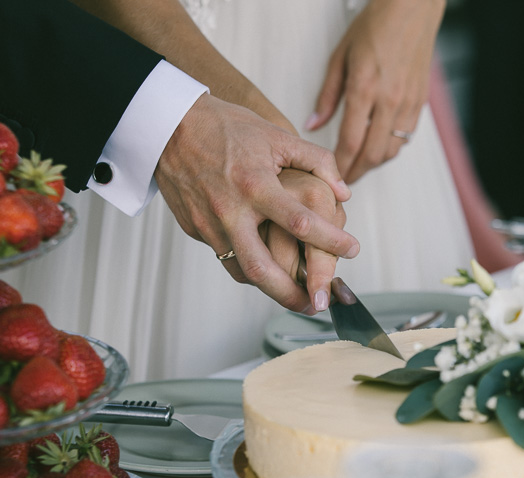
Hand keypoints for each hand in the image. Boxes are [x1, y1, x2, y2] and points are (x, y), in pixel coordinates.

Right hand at [155, 94, 358, 311]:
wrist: (170, 126)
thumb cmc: (226, 127)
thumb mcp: (277, 135)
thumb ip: (317, 162)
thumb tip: (344, 193)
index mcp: (255, 185)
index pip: (301, 223)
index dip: (332, 241)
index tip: (353, 251)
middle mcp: (230, 211)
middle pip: (262, 269)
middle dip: (292, 294)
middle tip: (316, 304)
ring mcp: (208, 224)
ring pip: (240, 272)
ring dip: (269, 290)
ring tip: (295, 295)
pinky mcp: (195, 229)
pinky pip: (225, 258)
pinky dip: (248, 269)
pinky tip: (267, 270)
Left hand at [305, 0, 445, 182]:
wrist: (412, 9)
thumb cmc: (375, 26)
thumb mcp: (341, 57)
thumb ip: (326, 95)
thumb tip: (312, 124)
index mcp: (365, 88)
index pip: (350, 141)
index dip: (339, 165)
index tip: (331, 175)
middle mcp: (390, 100)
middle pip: (372, 154)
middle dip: (356, 172)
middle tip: (343, 181)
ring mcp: (408, 103)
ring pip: (391, 150)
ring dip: (374, 163)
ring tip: (359, 166)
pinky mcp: (420, 102)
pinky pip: (405, 137)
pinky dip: (390, 148)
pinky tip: (378, 146)